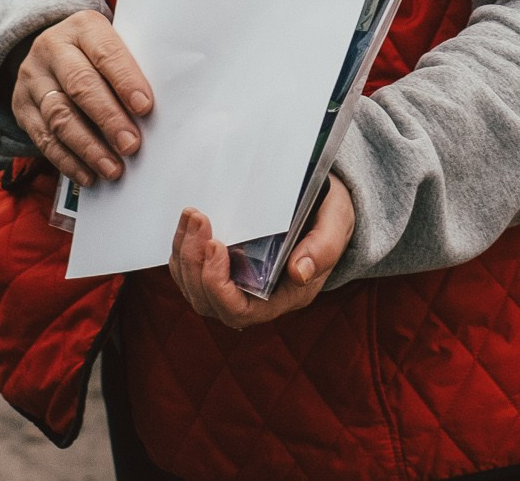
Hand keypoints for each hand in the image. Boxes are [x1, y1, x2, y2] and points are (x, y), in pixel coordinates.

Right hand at [9, 11, 152, 185]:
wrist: (51, 51)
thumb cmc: (98, 55)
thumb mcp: (113, 46)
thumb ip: (129, 70)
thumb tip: (153, 114)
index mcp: (83, 27)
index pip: (105, 53)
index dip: (125, 81)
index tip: (145, 107)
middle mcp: (52, 48)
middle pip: (80, 85)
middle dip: (108, 119)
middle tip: (131, 145)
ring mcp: (33, 78)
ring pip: (59, 115)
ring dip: (88, 147)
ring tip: (112, 168)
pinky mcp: (22, 107)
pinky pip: (43, 138)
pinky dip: (67, 160)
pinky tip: (88, 174)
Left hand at [169, 178, 354, 329]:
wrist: (323, 208)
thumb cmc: (329, 219)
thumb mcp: (336, 226)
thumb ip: (323, 249)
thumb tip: (299, 272)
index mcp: (284, 296)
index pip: (238, 311)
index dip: (218, 285)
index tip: (216, 244)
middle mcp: (256, 299)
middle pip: (208, 301)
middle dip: (195, 262)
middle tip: (199, 219)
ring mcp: (236, 285)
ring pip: (194, 288)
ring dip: (185, 254)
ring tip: (192, 216)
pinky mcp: (223, 268)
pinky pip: (191, 273)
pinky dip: (183, 250)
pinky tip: (188, 224)